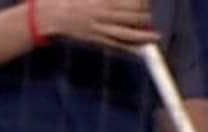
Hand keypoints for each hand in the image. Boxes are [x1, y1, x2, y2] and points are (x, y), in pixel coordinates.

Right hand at [34, 0, 158, 48]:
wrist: (51, 15)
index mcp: (103, 0)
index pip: (131, 1)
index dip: (143, 2)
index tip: (148, 1)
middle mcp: (103, 15)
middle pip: (132, 16)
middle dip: (147, 16)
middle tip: (156, 14)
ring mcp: (100, 29)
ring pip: (127, 33)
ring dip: (144, 35)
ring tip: (157, 36)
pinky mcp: (97, 39)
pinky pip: (117, 44)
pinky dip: (131, 47)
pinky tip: (142, 49)